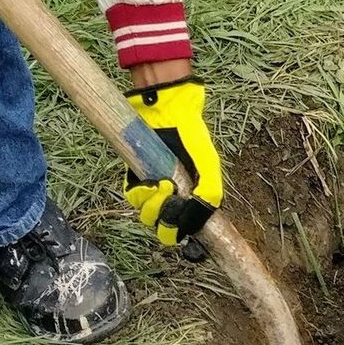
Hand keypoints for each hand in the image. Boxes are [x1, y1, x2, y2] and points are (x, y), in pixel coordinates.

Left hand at [124, 77, 221, 246]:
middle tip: (172, 201)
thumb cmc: (191, 135)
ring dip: (153, 206)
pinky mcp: (135, 178)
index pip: (183, 228)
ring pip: (146, 215)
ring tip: (163, 185)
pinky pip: (133, 197)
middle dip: (165, 220)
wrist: (166, 110)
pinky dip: (141, 194)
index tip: (184, 231)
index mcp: (190, 197)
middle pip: (162, 227)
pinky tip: (150, 182)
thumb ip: (210, 191)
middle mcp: (171, 197)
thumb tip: (201, 220)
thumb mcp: (209, 163)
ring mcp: (152, 188)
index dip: (182, 233)